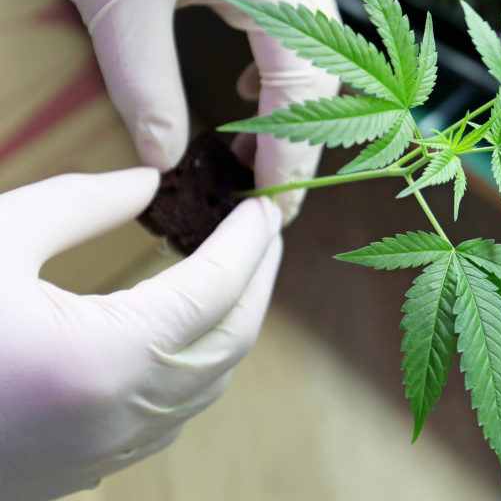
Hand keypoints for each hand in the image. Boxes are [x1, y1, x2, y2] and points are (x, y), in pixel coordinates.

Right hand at [0, 168, 282, 499]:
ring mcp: (104, 453)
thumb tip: (148, 184)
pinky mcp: (83, 470)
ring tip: (235, 271)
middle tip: (264, 231)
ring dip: (232, 324)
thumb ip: (80, 206)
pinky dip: (198, 367)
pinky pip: (173, 415)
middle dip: (257, 280)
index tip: (266, 205)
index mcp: (106, 358)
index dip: (249, 242)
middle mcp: (121, 415)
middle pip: (230, 340)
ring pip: (208, 384)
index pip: (216, 288)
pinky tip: (186, 331)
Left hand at [1, 0, 339, 221]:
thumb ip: (144, 86)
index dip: (292, 151)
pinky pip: (290, 24)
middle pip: (323, 69)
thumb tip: (163, 161)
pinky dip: (276, 68)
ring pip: (312, 49)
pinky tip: (246, 92)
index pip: (303, 82)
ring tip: (262, 159)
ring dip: (292, 106)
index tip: (275, 208)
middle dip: (302, 137)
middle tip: (272, 200)